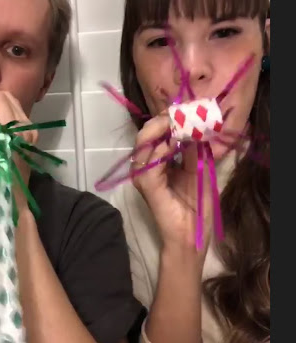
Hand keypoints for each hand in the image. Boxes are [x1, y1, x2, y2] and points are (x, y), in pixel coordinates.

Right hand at [131, 114, 212, 265]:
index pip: (156, 134)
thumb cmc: (196, 205)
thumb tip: (194, 125)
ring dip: (160, 131)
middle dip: (161, 121)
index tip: (183, 109)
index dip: (167, 119)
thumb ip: (194, 149)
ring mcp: (144, 176)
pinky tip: (172, 145)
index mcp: (158, 162)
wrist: (192, 233)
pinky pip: (148, 163)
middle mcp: (147, 167)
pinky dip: (160, 150)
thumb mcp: (199, 169)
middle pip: (146, 135)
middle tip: (177, 113)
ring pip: (143, 144)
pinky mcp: (147, 186)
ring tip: (175, 124)